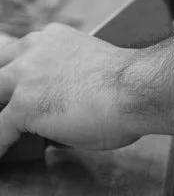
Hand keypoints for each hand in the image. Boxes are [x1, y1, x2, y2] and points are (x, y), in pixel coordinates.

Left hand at [0, 25, 145, 156]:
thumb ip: (64, 80)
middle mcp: (34, 51)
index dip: (12, 79)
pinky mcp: (23, 106)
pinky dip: (0, 147)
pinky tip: (3, 157)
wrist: (138, 89)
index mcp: (51, 38)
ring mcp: (26, 77)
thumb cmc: (127, 86)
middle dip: (1, 91)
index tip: (13, 93)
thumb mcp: (89, 67)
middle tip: (5, 111)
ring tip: (4, 134)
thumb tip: (57, 113)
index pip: (15, 56)